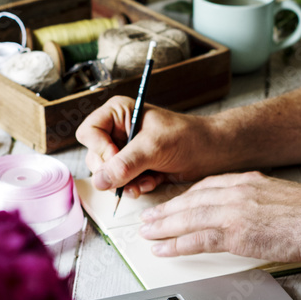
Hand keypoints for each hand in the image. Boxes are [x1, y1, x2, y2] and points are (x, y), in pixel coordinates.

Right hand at [75, 96, 210, 197]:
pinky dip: (136, 186)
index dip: (99, 150)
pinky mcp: (134, 167)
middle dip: (114, 172)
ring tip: (145, 182)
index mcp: (117, 113)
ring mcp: (125, 150)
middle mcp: (117, 130)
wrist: (211, 152)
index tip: (117, 160)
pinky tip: (152, 182)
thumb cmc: (187, 138)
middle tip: (130, 179)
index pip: (89, 133)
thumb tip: (100, 181)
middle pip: (94, 157)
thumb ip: (125, 164)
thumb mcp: (154, 147)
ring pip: (107, 174)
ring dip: (125, 183)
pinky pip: (122, 183)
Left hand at [137, 172, 300, 262]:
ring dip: (163, 227)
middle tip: (148, 219)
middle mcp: (235, 192)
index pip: (204, 186)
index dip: (183, 197)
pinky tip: (163, 250)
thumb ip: (256, 200)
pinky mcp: (237, 234)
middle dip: (166, 210)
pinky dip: (176, 245)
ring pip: (187, 218)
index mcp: (245, 180)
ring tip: (146, 234)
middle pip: (190, 200)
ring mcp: (234, 212)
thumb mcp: (277, 195)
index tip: (170, 204)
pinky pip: (198, 240)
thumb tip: (247, 213)